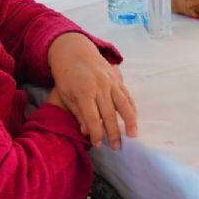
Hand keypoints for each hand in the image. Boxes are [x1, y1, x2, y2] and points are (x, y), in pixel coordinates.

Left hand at [48, 33, 137, 149]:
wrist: (73, 50)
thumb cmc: (66, 75)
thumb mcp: (65, 95)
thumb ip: (78, 113)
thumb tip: (87, 132)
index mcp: (84, 92)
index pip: (93, 118)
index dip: (97, 134)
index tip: (98, 145)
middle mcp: (100, 86)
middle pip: (110, 114)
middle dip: (113, 133)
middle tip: (116, 147)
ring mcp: (111, 81)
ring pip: (124, 104)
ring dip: (129, 121)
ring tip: (133, 135)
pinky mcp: (117, 78)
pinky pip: (127, 95)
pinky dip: (131, 107)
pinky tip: (134, 119)